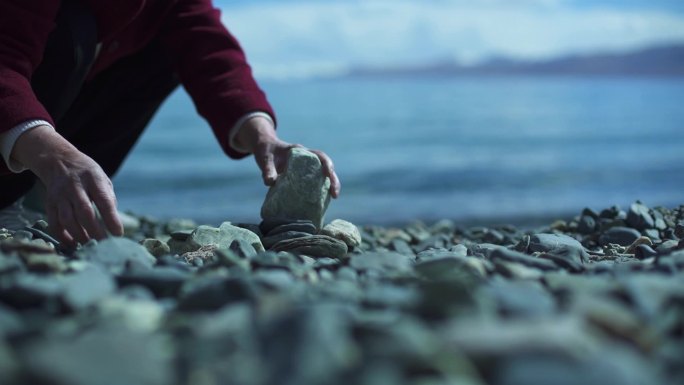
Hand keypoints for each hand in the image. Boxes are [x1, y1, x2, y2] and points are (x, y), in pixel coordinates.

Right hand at [12, 126, 123, 245]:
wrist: (59, 161)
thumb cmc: (88, 175)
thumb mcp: (103, 179)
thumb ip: (108, 199)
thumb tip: (114, 223)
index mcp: (93, 179)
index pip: (104, 201)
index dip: (111, 219)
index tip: (118, 234)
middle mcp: (75, 186)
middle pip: (84, 212)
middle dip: (95, 231)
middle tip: (104, 244)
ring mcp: (60, 195)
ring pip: (67, 219)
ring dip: (79, 235)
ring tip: (90, 245)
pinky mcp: (49, 203)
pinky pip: (54, 223)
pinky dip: (63, 236)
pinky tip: (73, 243)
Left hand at [233, 117, 340, 197]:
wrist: (265, 149)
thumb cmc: (265, 151)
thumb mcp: (264, 158)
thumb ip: (267, 169)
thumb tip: (270, 183)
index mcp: (300, 152)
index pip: (319, 155)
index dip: (326, 164)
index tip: (328, 174)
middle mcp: (307, 160)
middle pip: (326, 168)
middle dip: (333, 180)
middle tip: (335, 195)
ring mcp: (306, 168)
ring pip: (322, 177)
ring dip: (328, 188)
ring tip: (331, 201)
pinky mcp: (302, 177)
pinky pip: (314, 184)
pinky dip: (319, 192)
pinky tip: (319, 204)